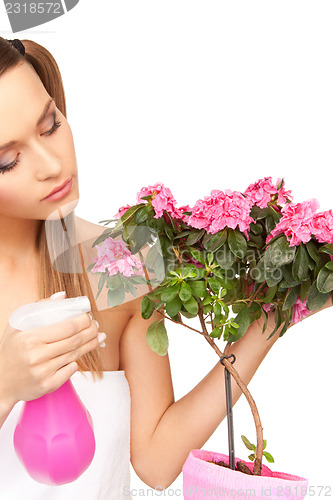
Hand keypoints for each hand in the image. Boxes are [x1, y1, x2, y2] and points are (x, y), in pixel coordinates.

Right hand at [0, 293, 100, 407]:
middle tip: (96, 325)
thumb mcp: (17, 325)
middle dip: (90, 331)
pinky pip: (70, 370)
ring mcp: (42, 372)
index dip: (82, 321)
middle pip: (74, 341)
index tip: (88, 316)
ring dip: (89, 345)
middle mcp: (37, 356)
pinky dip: (77, 361)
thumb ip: (39, 307)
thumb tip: (62, 296)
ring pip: (74, 355)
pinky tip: (82, 354)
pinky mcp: (47, 385)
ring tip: (97, 336)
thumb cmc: (11, 350)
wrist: (1, 381)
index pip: (67, 327)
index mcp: (30, 338)